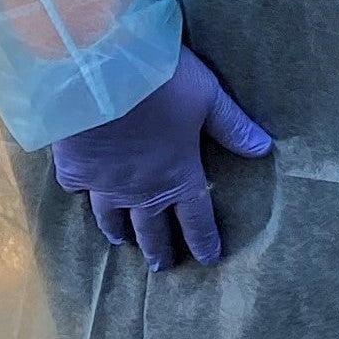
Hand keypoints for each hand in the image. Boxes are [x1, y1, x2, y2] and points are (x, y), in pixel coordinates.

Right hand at [49, 47, 275, 269]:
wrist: (100, 72)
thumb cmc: (161, 82)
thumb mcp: (207, 97)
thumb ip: (232, 125)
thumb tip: (264, 148)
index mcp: (178, 176)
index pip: (196, 218)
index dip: (204, 240)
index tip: (208, 259)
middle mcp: (141, 190)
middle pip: (152, 228)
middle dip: (159, 249)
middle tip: (162, 266)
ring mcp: (105, 184)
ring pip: (112, 218)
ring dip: (119, 231)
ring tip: (121, 240)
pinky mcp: (74, 169)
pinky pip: (78, 190)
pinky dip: (82, 194)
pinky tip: (81, 194)